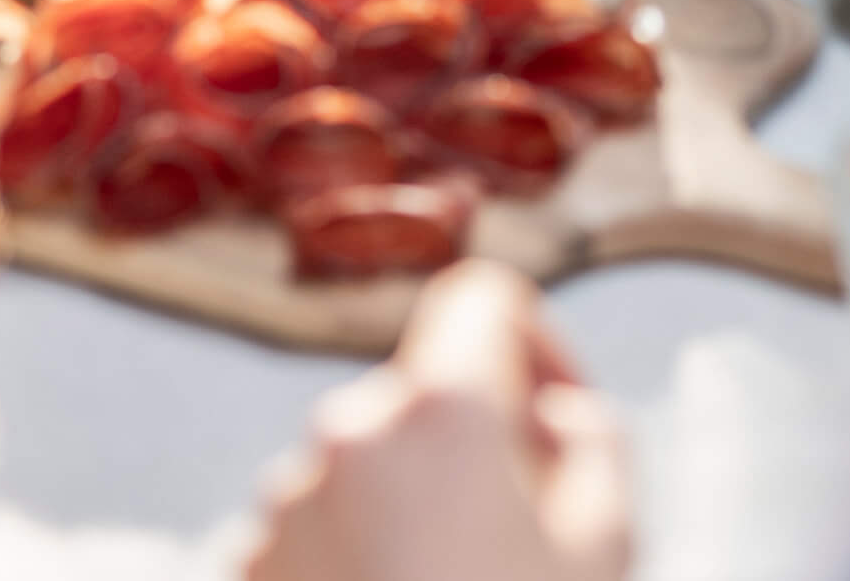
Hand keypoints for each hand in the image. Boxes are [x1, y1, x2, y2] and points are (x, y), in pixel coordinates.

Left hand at [244, 262, 631, 580]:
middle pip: (430, 391)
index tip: (555, 418)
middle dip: (478, 440)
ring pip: (371, 463)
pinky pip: (315, 529)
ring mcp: (282, 505)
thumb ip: (597, 442)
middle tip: (519, 533)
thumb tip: (556, 418)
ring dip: (415, 503)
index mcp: (440, 406)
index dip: (536, 342)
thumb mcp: (606, 546)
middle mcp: (349, 431)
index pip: (485, 296)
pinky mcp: (243, 568)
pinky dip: (353, 558)